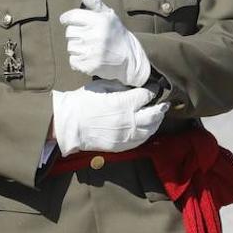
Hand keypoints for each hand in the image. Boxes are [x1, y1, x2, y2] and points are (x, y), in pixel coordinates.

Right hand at [51, 82, 167, 153]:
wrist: (69, 124)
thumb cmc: (82, 101)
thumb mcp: (102, 86)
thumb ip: (121, 87)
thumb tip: (135, 86)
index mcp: (123, 103)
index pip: (146, 96)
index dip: (152, 91)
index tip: (153, 88)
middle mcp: (128, 120)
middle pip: (154, 114)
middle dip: (161, 107)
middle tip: (164, 103)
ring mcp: (126, 135)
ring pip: (150, 129)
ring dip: (156, 121)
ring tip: (158, 116)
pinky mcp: (121, 146)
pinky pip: (140, 140)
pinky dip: (147, 133)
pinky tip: (148, 128)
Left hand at [59, 0, 151, 86]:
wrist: (130, 60)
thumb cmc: (117, 34)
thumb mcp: (109, 16)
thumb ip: (94, 3)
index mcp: (100, 20)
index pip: (72, 16)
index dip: (67, 18)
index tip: (66, 20)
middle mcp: (97, 35)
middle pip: (69, 32)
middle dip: (75, 34)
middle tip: (88, 37)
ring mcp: (94, 52)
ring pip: (70, 47)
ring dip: (77, 48)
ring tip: (91, 48)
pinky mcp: (91, 66)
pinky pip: (72, 61)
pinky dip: (78, 61)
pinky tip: (89, 58)